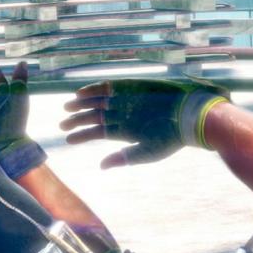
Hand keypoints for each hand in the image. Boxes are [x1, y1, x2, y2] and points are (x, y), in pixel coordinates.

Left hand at [60, 78, 229, 168]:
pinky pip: (108, 87)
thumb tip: (102, 166)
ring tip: (67, 107)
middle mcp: (122, 115)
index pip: (97, 133)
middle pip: (93, 117)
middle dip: (77, 120)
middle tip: (61, 124)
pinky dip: (94, 89)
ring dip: (81, 104)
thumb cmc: (171, 139)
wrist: (191, 116)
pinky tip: (80, 93)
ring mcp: (126, 100)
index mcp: (124, 132)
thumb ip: (124, 158)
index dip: (81, 135)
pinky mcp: (131, 87)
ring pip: (97, 102)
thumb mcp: (147, 152)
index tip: (67, 139)